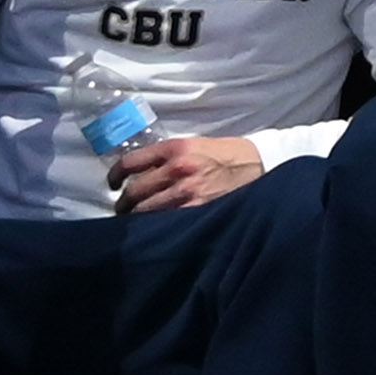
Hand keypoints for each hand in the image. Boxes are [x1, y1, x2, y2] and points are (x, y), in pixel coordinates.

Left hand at [109, 130, 271, 211]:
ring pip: (145, 211)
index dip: (115, 175)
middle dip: (124, 203)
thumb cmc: (230, 155)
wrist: (263, 165)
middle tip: (123, 209)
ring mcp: (187, 192)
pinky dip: (157, 227)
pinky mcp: (198, 210)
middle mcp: (178, 168)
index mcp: (176, 148)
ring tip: (136, 222)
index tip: (112, 184)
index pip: (131, 162)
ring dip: (137, 218)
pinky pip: (166, 222)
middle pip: (134, 191)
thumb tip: (142, 174)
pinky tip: (156, 229)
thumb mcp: (197, 145)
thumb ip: (169, 157)